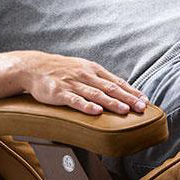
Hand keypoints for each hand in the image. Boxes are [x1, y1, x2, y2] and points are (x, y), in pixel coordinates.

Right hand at [0, 50, 147, 115]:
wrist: (33, 67)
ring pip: (95, 94)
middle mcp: (85, 75)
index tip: (145, 101)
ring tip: (125, 110)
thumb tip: (122, 90)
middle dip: (128, 98)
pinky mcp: (59, 92)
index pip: (117, 82)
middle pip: (110, 88)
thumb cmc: (62, 70)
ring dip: (111, 102)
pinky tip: (96, 112)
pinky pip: (74, 100)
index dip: (132, 92)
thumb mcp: (83, 70)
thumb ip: (100, 79)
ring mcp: (72, 83)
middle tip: (141, 108)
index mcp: (93, 70)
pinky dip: (86, 106)